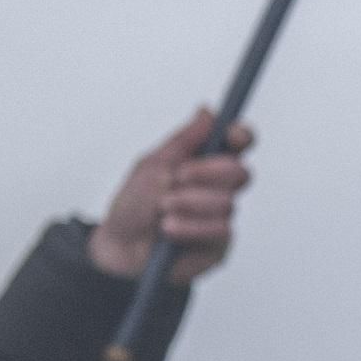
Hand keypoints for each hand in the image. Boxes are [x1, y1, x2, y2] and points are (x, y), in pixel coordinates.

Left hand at [85, 109, 256, 280]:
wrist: (120, 249)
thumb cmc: (133, 205)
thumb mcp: (152, 166)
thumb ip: (182, 140)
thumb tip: (207, 111)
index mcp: (204, 163)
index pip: (237, 144)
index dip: (241, 136)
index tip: (231, 135)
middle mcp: (217, 189)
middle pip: (240, 172)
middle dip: (208, 172)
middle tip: (179, 176)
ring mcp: (220, 217)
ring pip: (227, 202)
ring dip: (190, 202)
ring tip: (163, 209)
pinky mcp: (218, 244)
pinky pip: (219, 230)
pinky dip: (191, 227)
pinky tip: (169, 230)